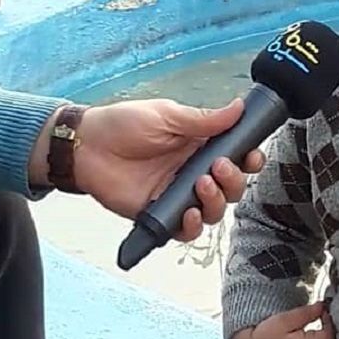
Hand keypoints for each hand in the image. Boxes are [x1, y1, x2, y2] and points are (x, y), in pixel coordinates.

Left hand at [33, 99, 265, 241]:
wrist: (86, 146)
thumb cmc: (122, 125)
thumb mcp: (166, 115)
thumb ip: (203, 119)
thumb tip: (238, 108)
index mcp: (200, 147)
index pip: (236, 158)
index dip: (250, 160)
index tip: (252, 156)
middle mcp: (194, 173)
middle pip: (232, 188)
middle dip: (234, 181)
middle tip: (219, 167)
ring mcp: (179, 196)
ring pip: (215, 211)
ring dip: (217, 201)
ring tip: (202, 184)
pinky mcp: (161, 215)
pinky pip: (186, 230)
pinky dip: (194, 226)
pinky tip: (190, 213)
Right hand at [230, 302, 336, 338]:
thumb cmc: (267, 336)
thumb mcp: (284, 320)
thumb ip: (306, 313)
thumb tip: (323, 306)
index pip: (332, 336)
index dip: (331, 320)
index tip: (325, 309)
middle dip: (336, 327)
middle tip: (329, 313)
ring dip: (332, 334)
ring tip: (326, 320)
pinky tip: (323, 331)